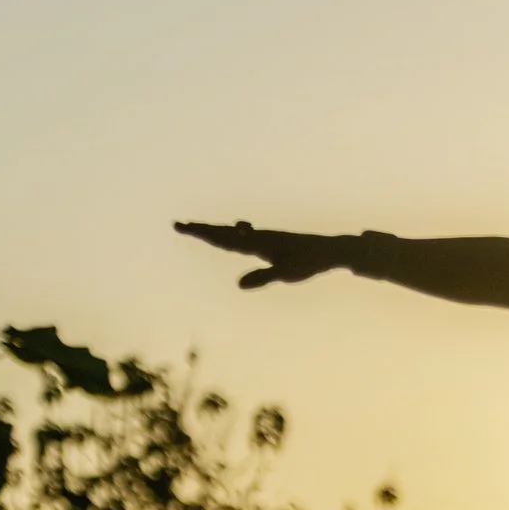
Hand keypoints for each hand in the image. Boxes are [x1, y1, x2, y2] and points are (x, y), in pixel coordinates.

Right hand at [174, 221, 364, 288]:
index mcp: (256, 242)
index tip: (182, 227)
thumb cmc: (309, 262)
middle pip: (224, 232)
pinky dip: (235, 234)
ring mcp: (264, 238)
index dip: (202, 234)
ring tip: (198, 228)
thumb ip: (262, 277)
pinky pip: (247, 237)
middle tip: (178, 224)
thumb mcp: (285, 273)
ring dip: (215, 230)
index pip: (223, 239)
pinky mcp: (272, 242)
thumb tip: (239, 285)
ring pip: (234, 233)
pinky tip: (238, 230)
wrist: (330, 250)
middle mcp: (257, 237)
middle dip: (201, 230)